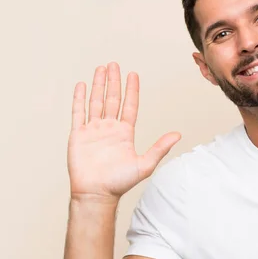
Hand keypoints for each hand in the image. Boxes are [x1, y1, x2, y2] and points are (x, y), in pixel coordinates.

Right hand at [68, 62, 180, 201]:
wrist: (96, 194)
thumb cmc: (120, 183)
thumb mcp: (145, 164)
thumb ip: (160, 147)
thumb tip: (178, 134)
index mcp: (125, 133)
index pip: (129, 105)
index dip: (131, 90)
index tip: (133, 75)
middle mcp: (110, 128)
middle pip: (112, 99)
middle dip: (113, 81)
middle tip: (114, 64)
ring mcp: (93, 130)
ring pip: (96, 101)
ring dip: (98, 85)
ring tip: (101, 69)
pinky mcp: (79, 135)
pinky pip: (79, 113)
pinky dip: (80, 99)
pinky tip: (82, 85)